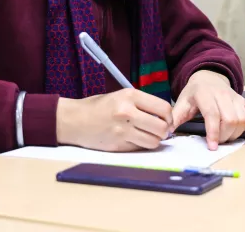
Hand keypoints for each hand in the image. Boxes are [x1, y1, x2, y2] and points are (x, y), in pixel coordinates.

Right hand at [56, 89, 172, 151]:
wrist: (74, 120)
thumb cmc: (99, 106)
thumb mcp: (121, 96)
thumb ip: (142, 103)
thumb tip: (164, 116)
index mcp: (130, 96)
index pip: (163, 108)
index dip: (170, 117)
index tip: (168, 120)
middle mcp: (127, 112)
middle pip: (161, 127)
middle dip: (165, 131)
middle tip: (161, 131)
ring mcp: (122, 130)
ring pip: (153, 141)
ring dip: (155, 140)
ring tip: (148, 135)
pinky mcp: (117, 146)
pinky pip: (139, 148)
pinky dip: (141, 146)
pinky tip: (135, 140)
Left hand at [172, 70, 244, 150]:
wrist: (207, 77)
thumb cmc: (194, 93)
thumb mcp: (182, 102)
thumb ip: (174, 118)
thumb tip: (166, 133)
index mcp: (205, 94)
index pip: (213, 115)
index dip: (214, 132)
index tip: (212, 147)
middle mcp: (222, 94)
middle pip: (230, 119)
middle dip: (225, 136)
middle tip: (217, 141)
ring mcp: (235, 96)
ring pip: (242, 118)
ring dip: (236, 133)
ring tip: (226, 136)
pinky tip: (241, 127)